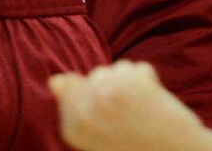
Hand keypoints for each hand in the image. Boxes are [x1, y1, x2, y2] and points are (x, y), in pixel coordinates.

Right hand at [50, 61, 211, 150]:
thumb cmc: (137, 148)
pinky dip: (150, 83)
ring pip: (118, 69)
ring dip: (133, 85)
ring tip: (145, 113)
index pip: (69, 87)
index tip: (116, 119)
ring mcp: (107, 96)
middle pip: (96, 76)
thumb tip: (55, 80)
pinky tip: (156, 105)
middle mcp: (84, 113)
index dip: (99, 99)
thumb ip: (73, 110)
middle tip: (132, 118)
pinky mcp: (132, 85)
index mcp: (73, 129)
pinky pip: (139, 69)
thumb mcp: (97, 137)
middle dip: (115, 89)